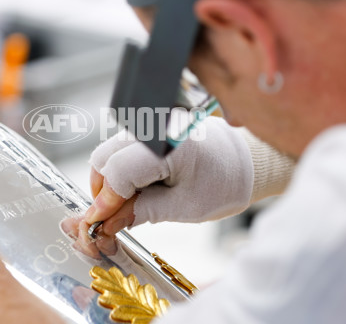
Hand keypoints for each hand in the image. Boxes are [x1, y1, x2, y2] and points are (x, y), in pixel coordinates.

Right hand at [83, 117, 254, 234]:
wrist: (247, 163)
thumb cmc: (226, 183)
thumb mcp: (184, 207)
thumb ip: (142, 212)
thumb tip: (108, 222)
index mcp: (167, 144)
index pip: (117, 172)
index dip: (105, 202)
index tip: (99, 223)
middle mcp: (155, 125)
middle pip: (105, 157)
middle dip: (104, 189)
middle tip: (113, 215)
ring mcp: (152, 121)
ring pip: (111, 150)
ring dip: (112, 178)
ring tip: (130, 202)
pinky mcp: (152, 125)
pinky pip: (124, 146)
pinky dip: (123, 168)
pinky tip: (138, 187)